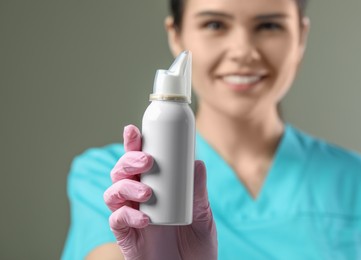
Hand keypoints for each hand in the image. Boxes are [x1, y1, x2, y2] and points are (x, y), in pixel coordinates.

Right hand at [104, 125, 217, 259]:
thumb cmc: (196, 246)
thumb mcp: (202, 215)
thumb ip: (199, 192)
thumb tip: (197, 162)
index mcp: (155, 189)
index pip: (140, 163)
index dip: (132, 144)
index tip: (133, 130)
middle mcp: (139, 199)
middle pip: (122, 172)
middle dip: (128, 161)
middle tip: (146, 161)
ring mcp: (131, 217)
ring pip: (114, 192)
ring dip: (126, 187)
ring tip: (147, 193)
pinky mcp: (126, 236)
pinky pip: (116, 221)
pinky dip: (126, 216)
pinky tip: (144, 219)